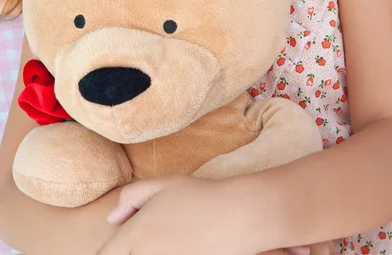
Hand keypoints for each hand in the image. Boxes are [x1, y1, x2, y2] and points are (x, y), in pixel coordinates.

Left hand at [97, 175, 309, 254]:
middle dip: (129, 250)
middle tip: (155, 236)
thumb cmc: (200, 197)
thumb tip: (111, 219)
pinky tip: (180, 246)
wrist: (237, 216)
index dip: (112, 251)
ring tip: (168, 239)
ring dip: (149, 252)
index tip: (121, 246)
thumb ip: (130, 197)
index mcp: (136, 234)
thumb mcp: (163, 184)